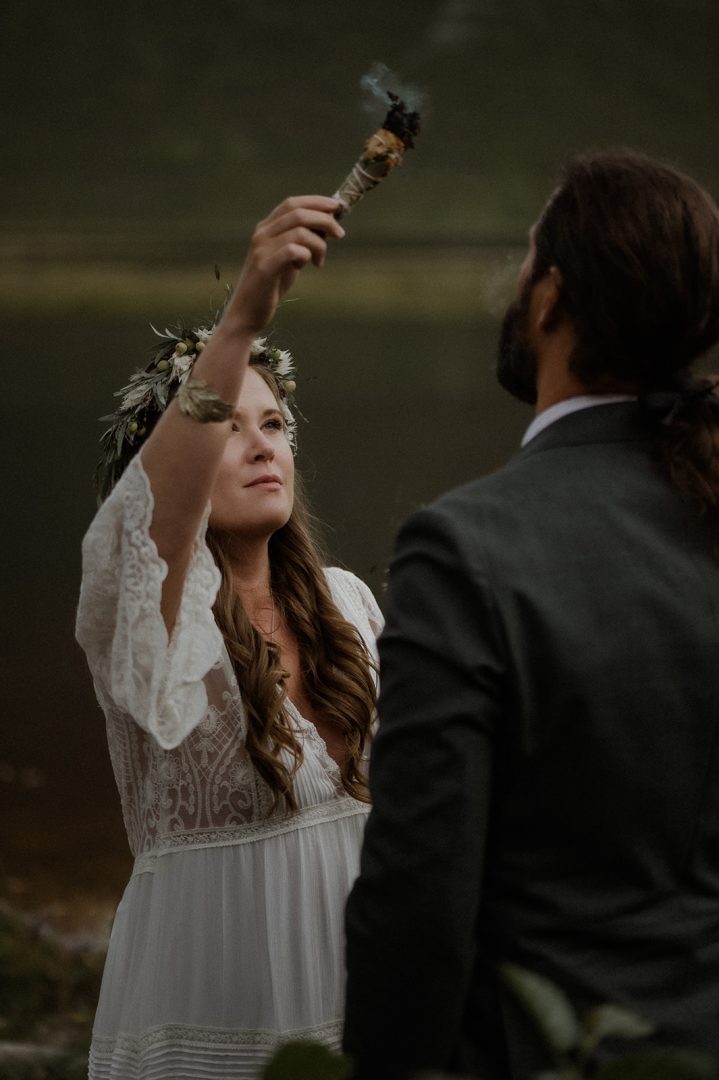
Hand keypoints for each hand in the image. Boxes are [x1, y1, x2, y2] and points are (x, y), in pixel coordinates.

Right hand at [228, 195, 344, 333]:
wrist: (247, 312)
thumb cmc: (271, 285)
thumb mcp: (288, 258)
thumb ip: (302, 241)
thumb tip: (328, 225)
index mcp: (266, 228)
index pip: (292, 203)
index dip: (316, 201)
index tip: (337, 206)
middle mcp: (262, 234)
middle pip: (298, 213)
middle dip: (325, 220)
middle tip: (339, 234)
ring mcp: (261, 250)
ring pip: (300, 231)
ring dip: (319, 244)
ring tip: (319, 260)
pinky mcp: (265, 267)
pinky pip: (293, 251)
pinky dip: (307, 255)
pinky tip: (306, 266)